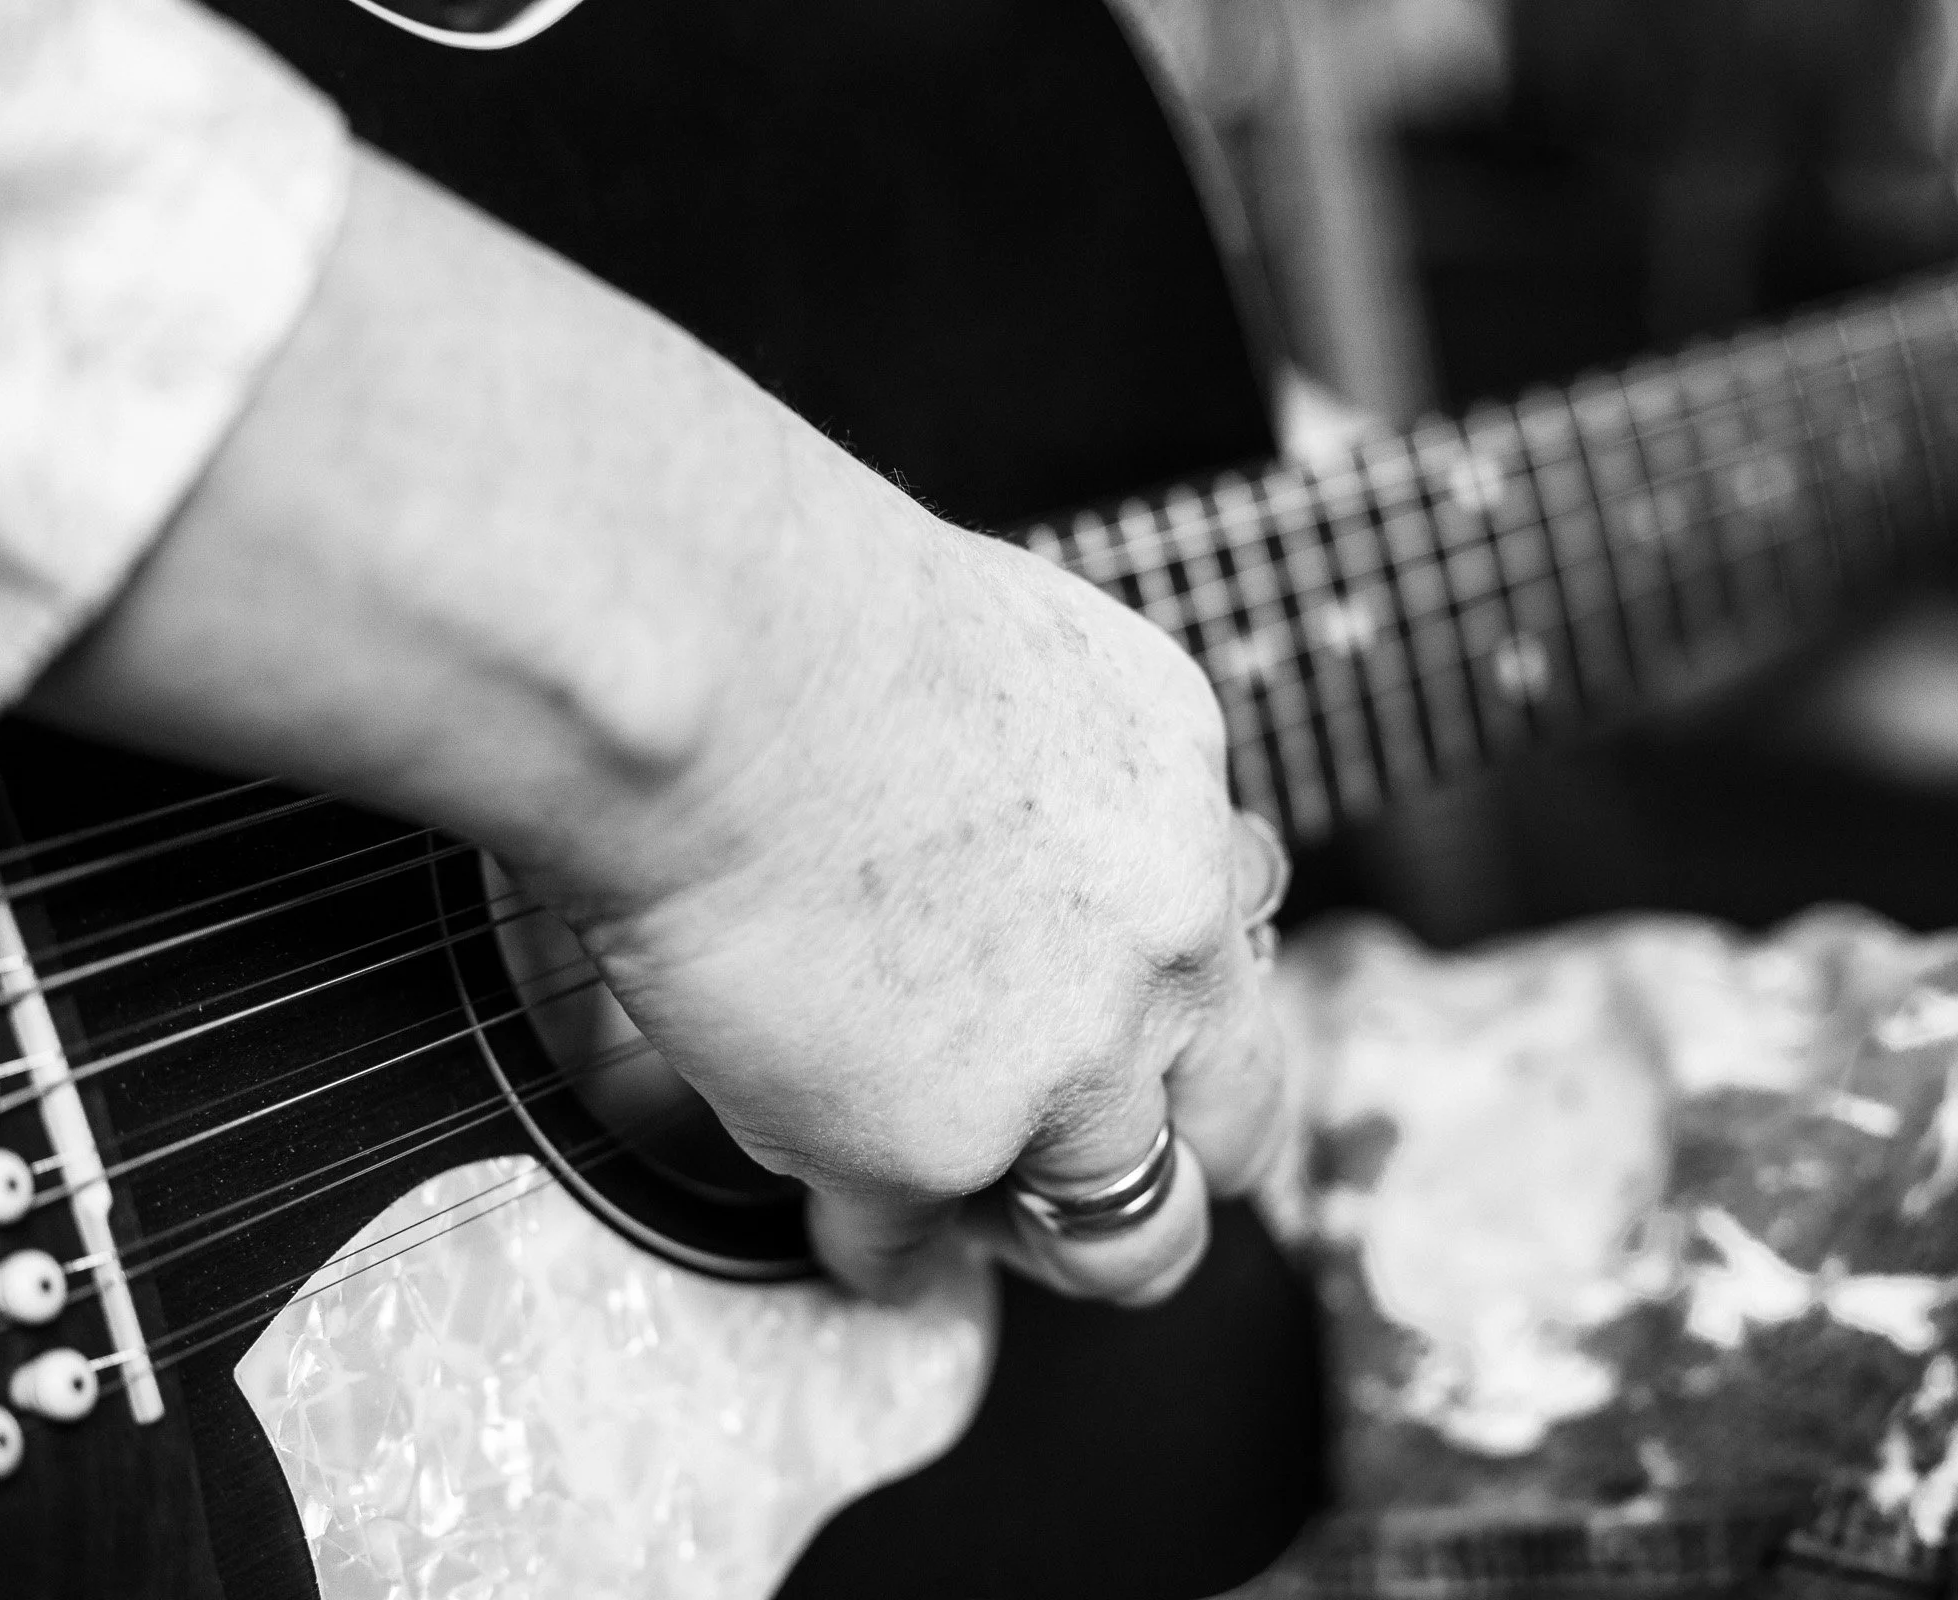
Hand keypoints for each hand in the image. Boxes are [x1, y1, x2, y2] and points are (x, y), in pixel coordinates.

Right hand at [503, 520, 1291, 1305]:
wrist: (717, 665)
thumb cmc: (805, 608)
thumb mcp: (1018, 649)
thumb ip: (1053, 761)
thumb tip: (1005, 802)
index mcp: (1181, 802)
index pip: (1233, 940)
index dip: (1173, 992)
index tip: (1122, 1010)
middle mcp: (1162, 947)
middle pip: (1240, 1117)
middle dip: (1180, 1148)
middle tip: (1103, 1159)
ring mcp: (1064, 1066)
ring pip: (1129, 1236)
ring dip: (1058, 1237)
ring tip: (989, 1227)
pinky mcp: (931, 1152)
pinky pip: (913, 1251)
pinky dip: (874, 1242)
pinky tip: (835, 1209)